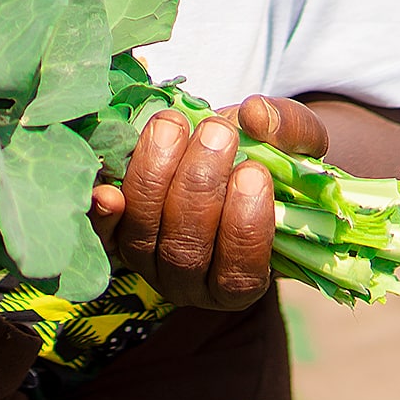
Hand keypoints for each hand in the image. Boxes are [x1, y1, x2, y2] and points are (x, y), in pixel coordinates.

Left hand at [88, 94, 328, 310]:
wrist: (222, 154)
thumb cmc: (269, 160)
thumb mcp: (298, 145)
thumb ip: (290, 131)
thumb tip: (256, 115)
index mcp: (242, 280)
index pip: (239, 273)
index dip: (244, 227)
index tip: (253, 172)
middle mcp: (190, 284)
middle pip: (185, 251)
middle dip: (200, 188)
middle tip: (218, 132)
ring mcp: (147, 262)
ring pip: (143, 235)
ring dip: (155, 176)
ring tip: (174, 125)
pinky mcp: (114, 236)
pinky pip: (102, 232)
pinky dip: (103, 213)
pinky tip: (106, 188)